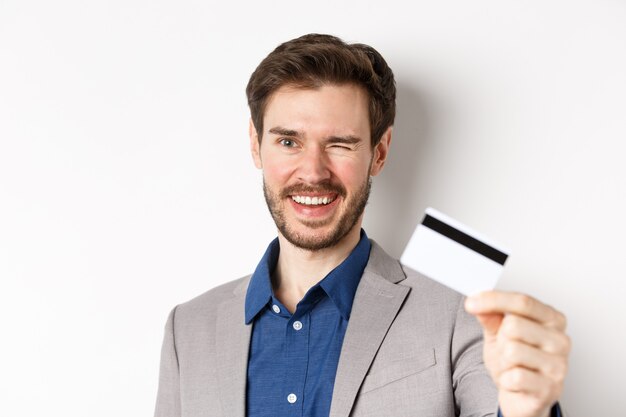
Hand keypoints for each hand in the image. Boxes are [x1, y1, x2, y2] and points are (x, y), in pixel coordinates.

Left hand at [465, 291, 569, 416]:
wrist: (521, 396)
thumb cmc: (514, 361)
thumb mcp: (498, 333)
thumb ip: (490, 316)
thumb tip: (478, 303)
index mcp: (552, 319)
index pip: (523, 301)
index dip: (494, 300)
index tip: (470, 303)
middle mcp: (560, 340)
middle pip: (514, 325)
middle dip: (500, 339)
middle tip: (505, 350)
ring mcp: (558, 365)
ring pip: (511, 351)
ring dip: (502, 361)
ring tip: (511, 366)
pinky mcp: (550, 388)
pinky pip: (514, 377)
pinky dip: (506, 380)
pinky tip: (514, 381)